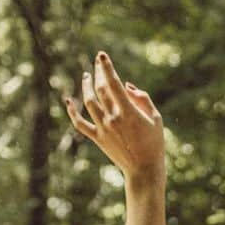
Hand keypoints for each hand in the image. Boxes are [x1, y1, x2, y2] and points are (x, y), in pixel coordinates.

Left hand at [64, 51, 164, 183]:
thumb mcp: (156, 118)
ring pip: (88, 102)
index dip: (106, 67)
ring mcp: (103, 128)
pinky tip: (69, 100)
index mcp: (128, 112)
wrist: (144, 169)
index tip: (101, 55)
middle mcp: (112, 118)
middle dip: (97, 73)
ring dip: (85, 86)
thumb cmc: (154, 143)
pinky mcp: (98, 138)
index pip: (114, 83)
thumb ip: (142, 98)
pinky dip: (72, 111)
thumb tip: (126, 85)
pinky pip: (80, 123)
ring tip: (86, 76)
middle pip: (100, 89)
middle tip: (96, 63)